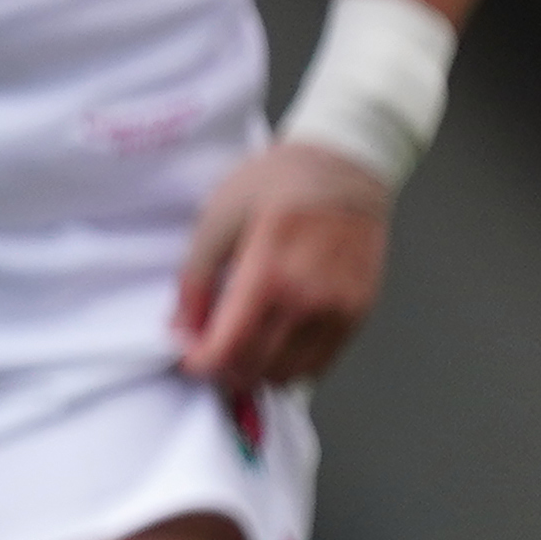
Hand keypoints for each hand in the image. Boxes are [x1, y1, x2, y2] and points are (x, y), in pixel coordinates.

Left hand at [172, 140, 390, 400]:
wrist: (346, 166)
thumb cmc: (275, 185)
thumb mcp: (217, 219)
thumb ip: (193, 279)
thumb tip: (181, 330)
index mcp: (269, 272)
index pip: (230, 347)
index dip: (202, 364)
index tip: (188, 358)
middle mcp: (310, 297)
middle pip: (258, 367)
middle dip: (224, 371)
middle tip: (208, 353)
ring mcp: (340, 308)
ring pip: (291, 373)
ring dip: (257, 373)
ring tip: (239, 351)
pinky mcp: (360, 311)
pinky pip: (321, 362)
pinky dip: (291, 366)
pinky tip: (272, 346)